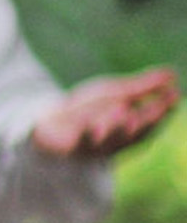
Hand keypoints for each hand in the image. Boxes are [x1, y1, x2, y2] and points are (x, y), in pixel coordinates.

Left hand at [33, 68, 178, 159]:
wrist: (48, 124)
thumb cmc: (86, 109)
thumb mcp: (115, 93)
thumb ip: (142, 86)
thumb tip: (173, 73)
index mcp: (131, 129)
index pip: (153, 120)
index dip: (164, 109)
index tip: (175, 94)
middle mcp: (118, 142)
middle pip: (137, 132)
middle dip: (149, 119)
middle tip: (159, 106)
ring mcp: (97, 147)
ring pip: (111, 140)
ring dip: (119, 127)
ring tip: (124, 111)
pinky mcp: (74, 148)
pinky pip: (82, 142)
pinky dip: (89, 133)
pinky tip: (92, 123)